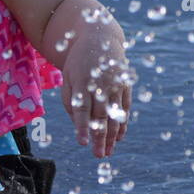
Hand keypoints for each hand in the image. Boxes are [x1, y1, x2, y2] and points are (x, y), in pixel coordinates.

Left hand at [60, 23, 131, 157]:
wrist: (100, 38)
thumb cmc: (78, 62)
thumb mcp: (68, 77)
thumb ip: (70, 101)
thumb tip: (78, 124)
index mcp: (82, 83)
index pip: (81, 109)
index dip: (82, 127)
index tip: (82, 143)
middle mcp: (100, 85)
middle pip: (100, 116)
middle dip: (99, 137)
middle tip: (99, 155)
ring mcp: (115, 85)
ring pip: (114, 115)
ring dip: (113, 135)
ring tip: (108, 152)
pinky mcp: (125, 85)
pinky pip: (125, 108)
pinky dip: (123, 123)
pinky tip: (120, 138)